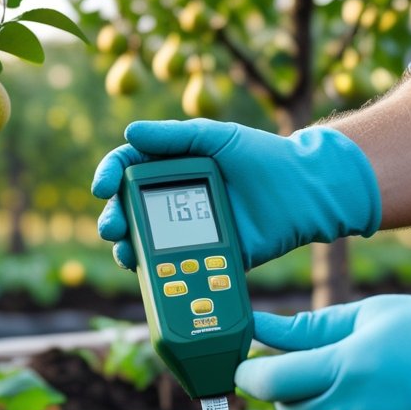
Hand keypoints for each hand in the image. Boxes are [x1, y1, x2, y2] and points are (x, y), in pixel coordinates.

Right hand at [91, 119, 381, 269]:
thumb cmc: (265, 157)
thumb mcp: (218, 137)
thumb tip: (129, 131)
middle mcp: (174, 199)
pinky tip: (152, 277)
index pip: (128, 169)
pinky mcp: (207, 256)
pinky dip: (160, 277)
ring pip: (145, 245)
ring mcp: (188, 230)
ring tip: (128, 256)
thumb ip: (175, 137)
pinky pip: (177, 269)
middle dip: (115, 221)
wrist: (308, 192)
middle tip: (113, 229)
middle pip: (128, 212)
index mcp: (173, 166)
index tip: (102, 188)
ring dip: (129, 252)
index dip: (108, 176)